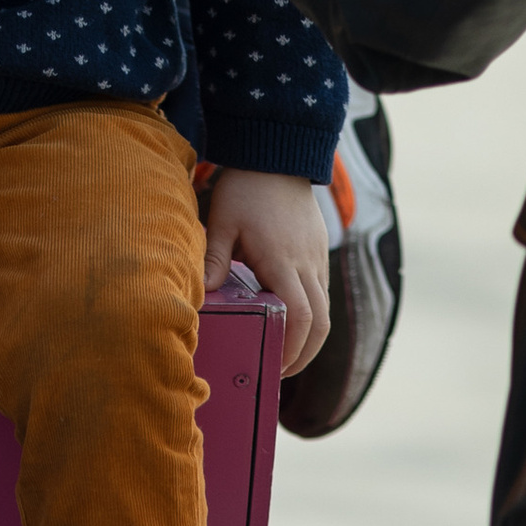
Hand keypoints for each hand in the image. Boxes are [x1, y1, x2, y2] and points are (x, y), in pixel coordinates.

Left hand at [201, 166, 331, 376]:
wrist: (277, 155)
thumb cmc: (246, 188)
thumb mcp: (222, 221)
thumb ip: (214, 260)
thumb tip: (200, 299)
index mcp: (283, 261)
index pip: (301, 318)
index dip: (292, 350)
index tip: (274, 367)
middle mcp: (307, 264)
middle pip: (320, 325)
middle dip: (304, 355)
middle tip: (278, 371)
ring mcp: (317, 259)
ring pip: (325, 311)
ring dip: (309, 338)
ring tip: (282, 353)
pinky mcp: (319, 253)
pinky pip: (322, 293)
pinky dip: (311, 316)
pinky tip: (288, 320)